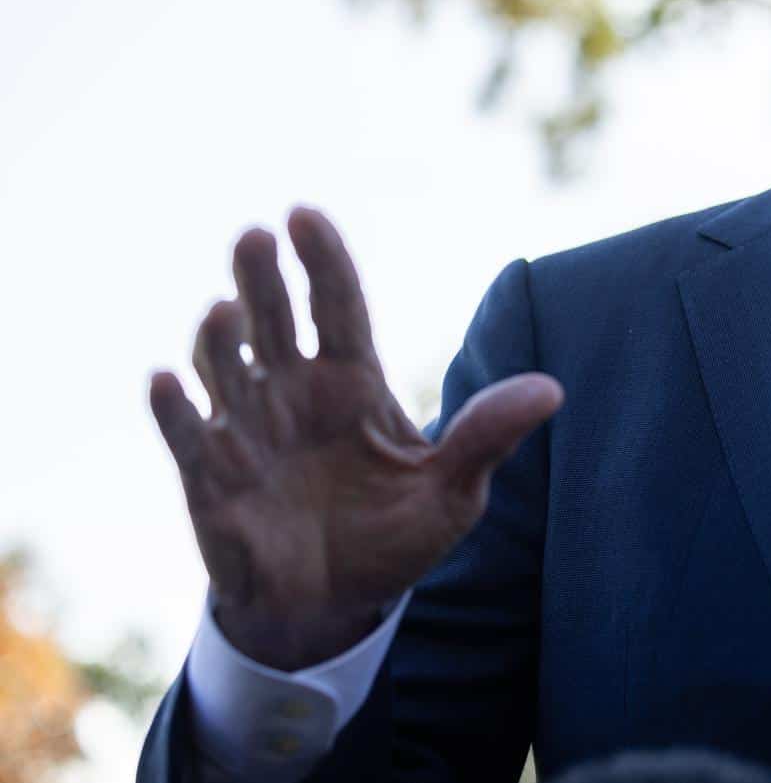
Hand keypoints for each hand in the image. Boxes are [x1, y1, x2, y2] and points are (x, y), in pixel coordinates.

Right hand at [149, 206, 562, 669]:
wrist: (335, 608)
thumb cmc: (394, 537)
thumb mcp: (454, 490)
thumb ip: (488, 436)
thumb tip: (552, 390)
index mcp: (352, 381)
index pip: (336, 305)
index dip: (322, 260)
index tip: (304, 214)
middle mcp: (292, 391)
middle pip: (273, 319)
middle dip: (262, 277)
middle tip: (255, 236)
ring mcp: (246, 430)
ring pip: (224, 367)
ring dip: (219, 339)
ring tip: (226, 311)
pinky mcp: (209, 479)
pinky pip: (185, 436)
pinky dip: (172, 409)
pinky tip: (167, 380)